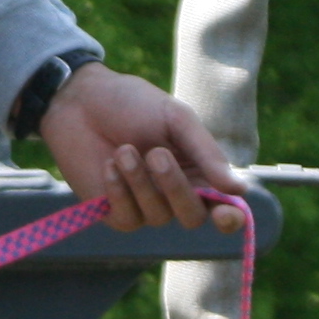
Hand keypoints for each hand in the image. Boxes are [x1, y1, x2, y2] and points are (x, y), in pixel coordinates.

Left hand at [36, 64, 249, 233]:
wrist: (80, 101)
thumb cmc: (131, 104)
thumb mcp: (175, 118)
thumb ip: (206, 153)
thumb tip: (238, 188)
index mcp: (197, 170)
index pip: (222, 205)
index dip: (230, 216)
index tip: (227, 215)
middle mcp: (174, 194)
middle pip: (192, 216)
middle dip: (175, 187)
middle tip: (157, 153)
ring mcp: (144, 206)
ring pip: (159, 216)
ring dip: (141, 181)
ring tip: (123, 150)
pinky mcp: (114, 212)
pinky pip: (128, 218)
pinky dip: (119, 190)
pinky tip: (108, 165)